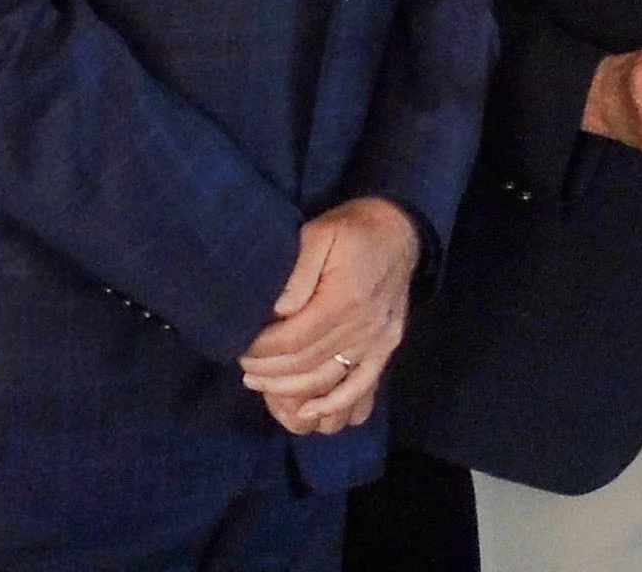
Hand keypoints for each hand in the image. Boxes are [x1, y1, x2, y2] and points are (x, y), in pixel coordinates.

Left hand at [238, 197, 421, 434]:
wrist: (400, 230)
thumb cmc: (352, 230)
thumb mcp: (319, 234)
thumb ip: (297, 274)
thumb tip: (277, 312)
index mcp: (343, 300)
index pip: (293, 340)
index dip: (262, 351)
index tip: (241, 349)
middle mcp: (363, 327)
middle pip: (306, 365)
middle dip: (268, 372)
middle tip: (245, 368)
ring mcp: (378, 341)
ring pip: (329, 381)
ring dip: (291, 391)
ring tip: (262, 385)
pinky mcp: (386, 347)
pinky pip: (363, 387)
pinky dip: (337, 406)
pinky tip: (310, 412)